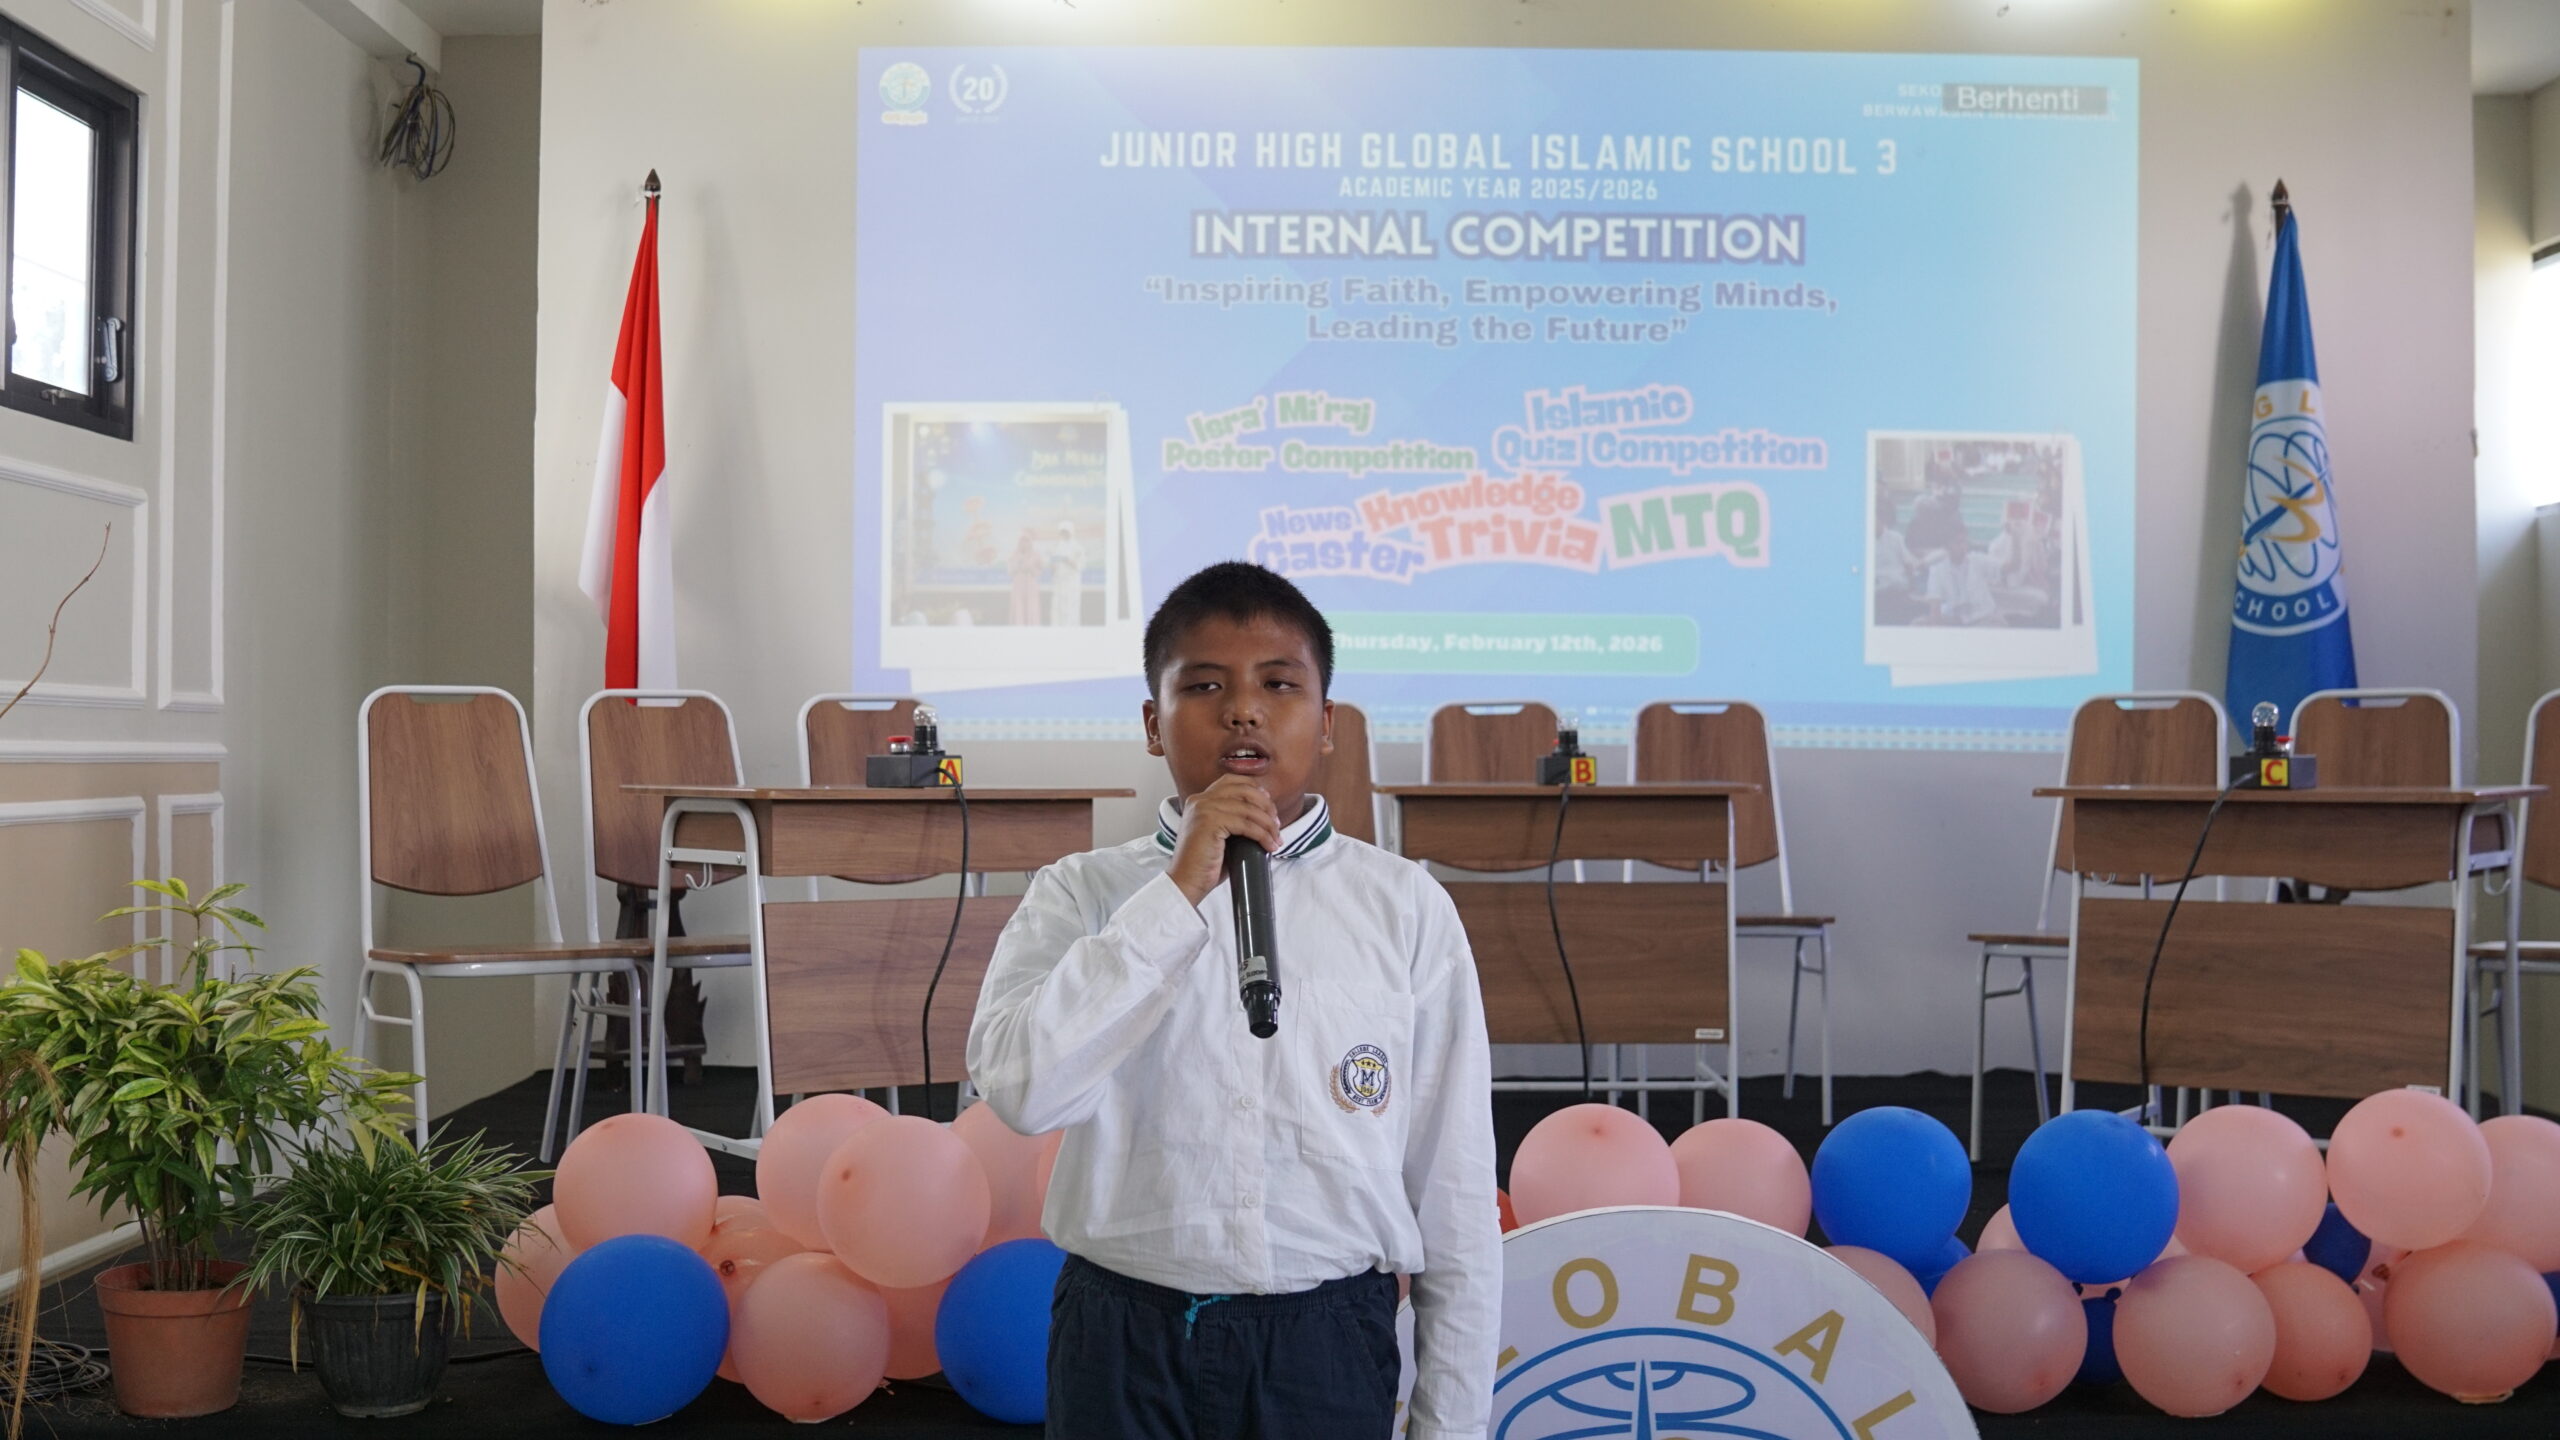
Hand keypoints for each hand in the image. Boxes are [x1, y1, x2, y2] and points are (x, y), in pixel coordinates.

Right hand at [1167, 774, 1281, 906]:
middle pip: (1244, 789)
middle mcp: (1200, 800)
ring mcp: (1204, 809)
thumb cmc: (1205, 865)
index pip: (1233, 781)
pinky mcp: (1210, 822)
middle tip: (1276, 825)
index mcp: (1200, 800)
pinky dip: (1262, 835)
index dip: (1256, 789)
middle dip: (1266, 806)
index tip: (1270, 807)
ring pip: (1248, 808)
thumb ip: (1235, 821)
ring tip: (1276, 839)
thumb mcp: (1220, 836)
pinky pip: (1246, 824)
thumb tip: (1265, 818)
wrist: (1186, 882)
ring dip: (1268, 824)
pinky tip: (1269, 845)